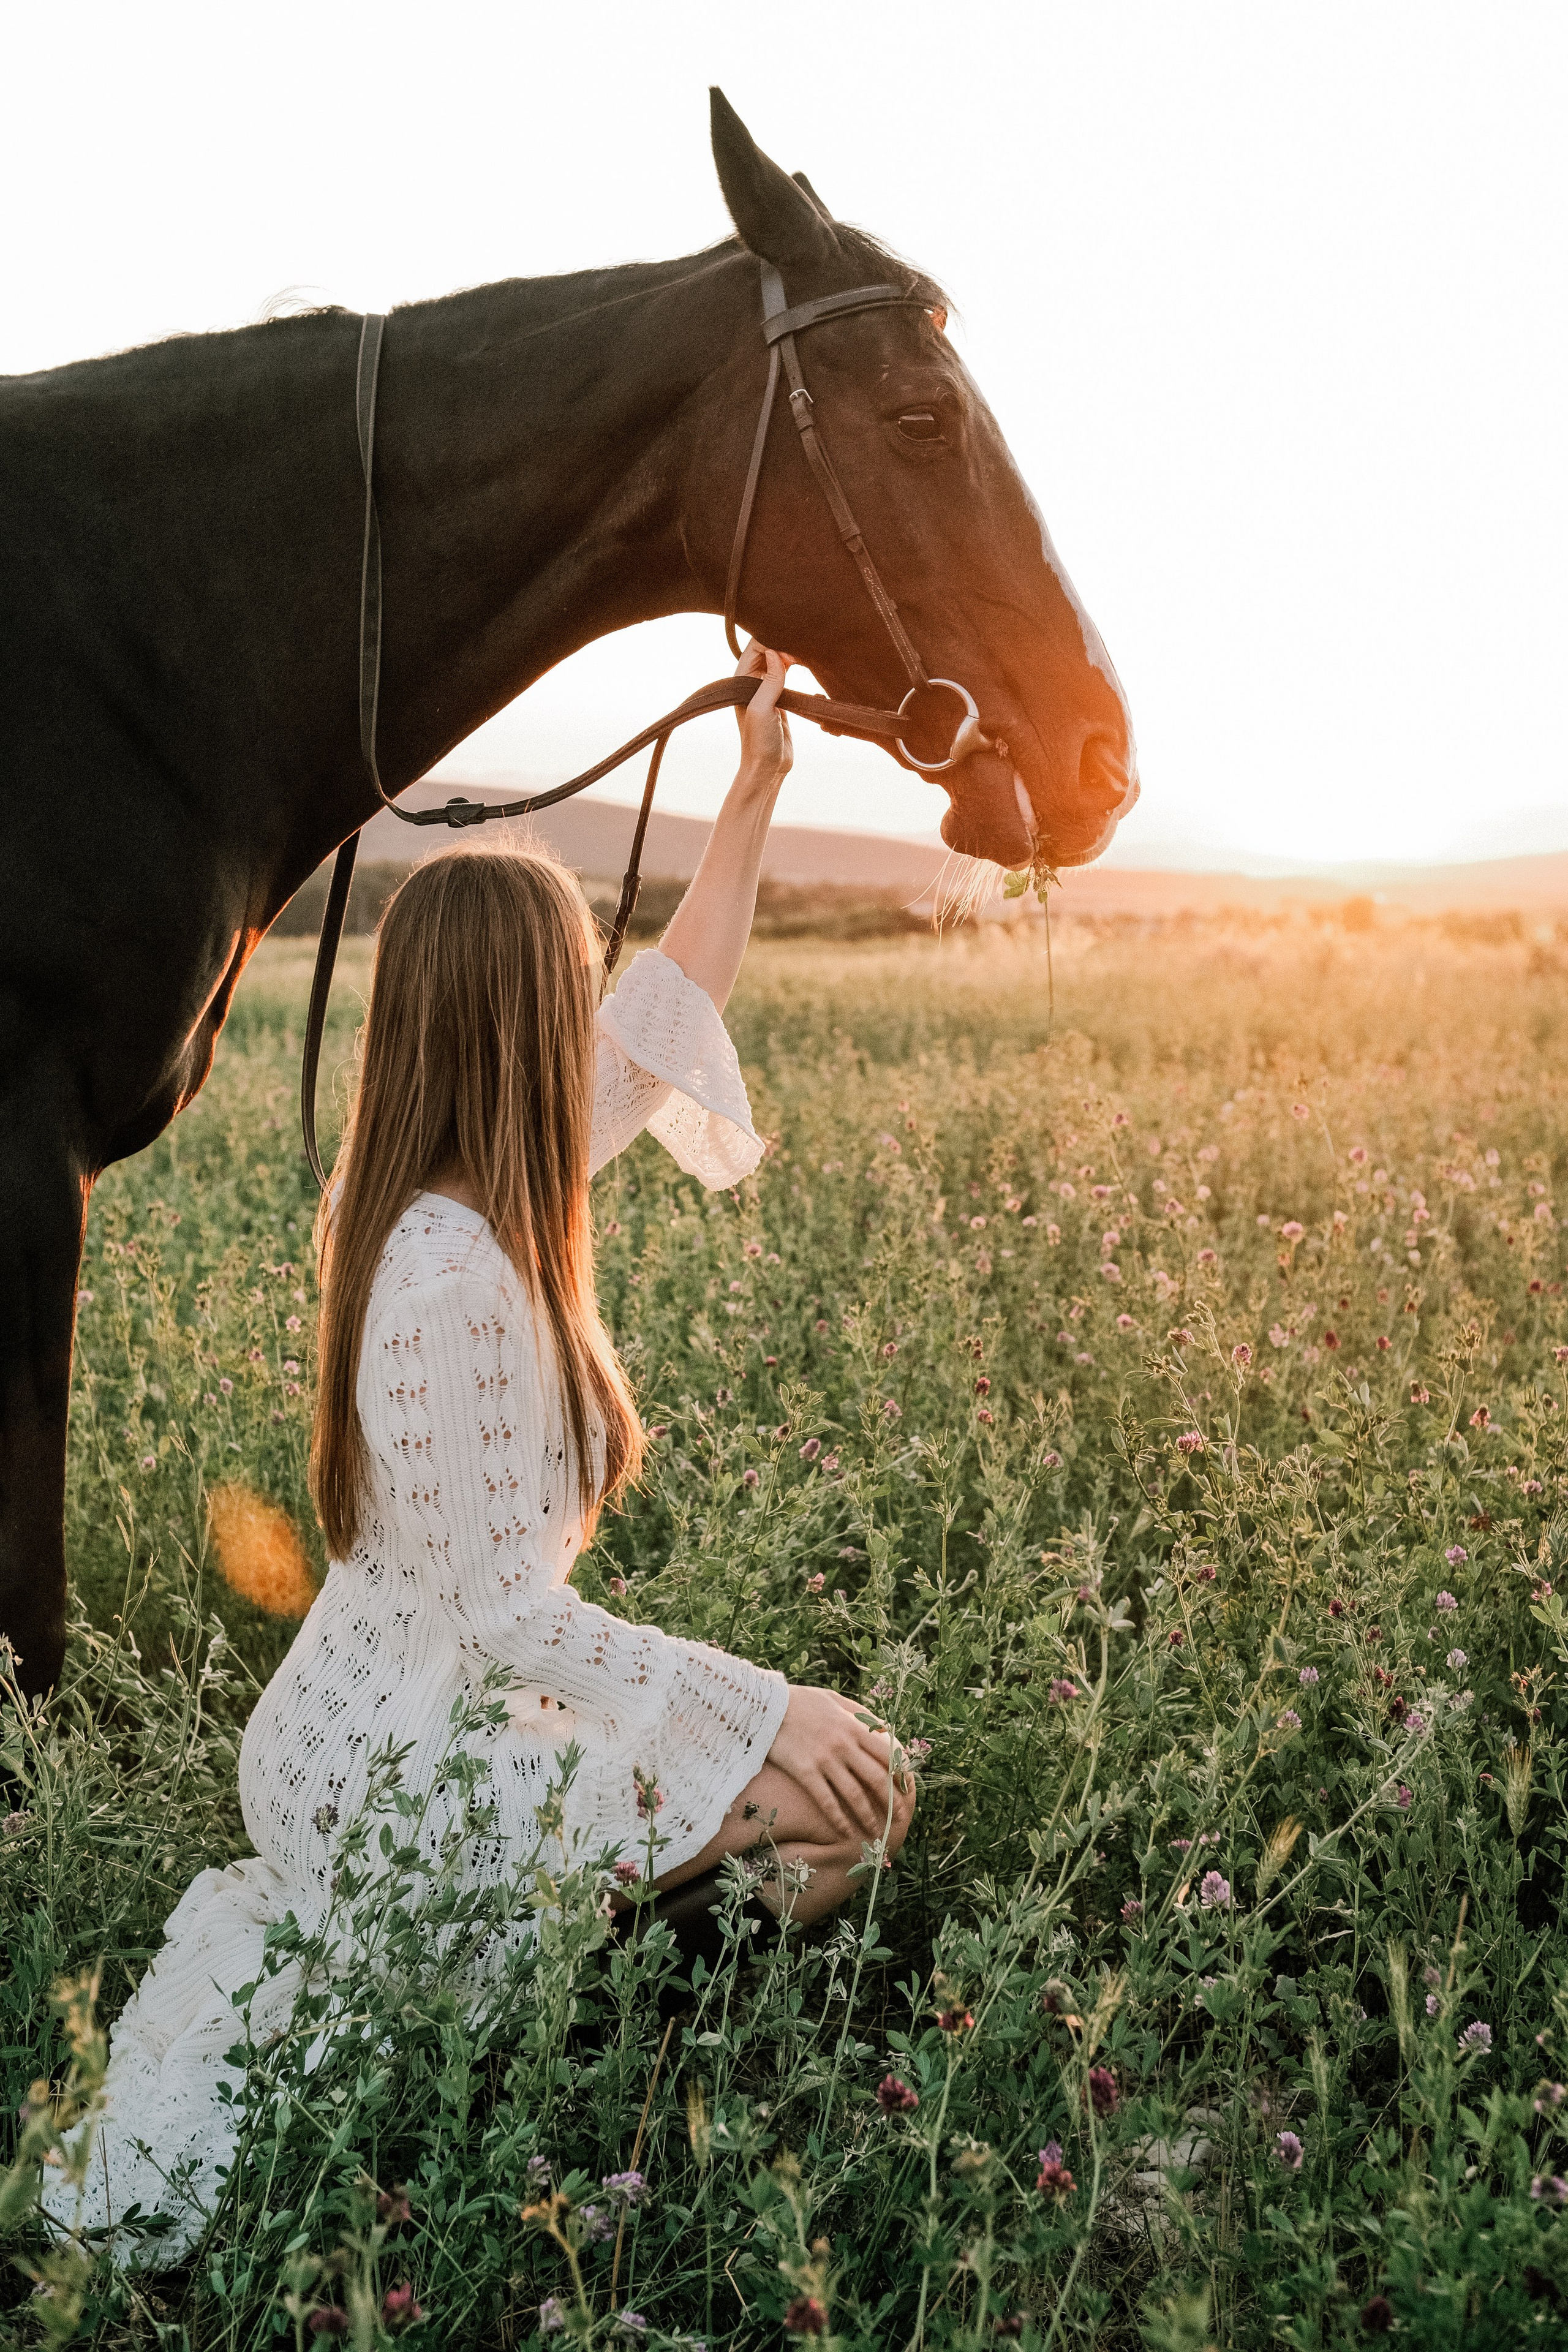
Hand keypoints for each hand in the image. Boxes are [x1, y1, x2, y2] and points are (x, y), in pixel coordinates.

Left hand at [734, 639, 794, 788]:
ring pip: (778, 661)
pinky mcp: (780, 698)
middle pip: (767, 650)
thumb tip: (774, 652)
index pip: (755, 648)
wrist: (768, 767)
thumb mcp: (762, 709)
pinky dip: (796, 668)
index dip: (772, 643)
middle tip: (802, 652)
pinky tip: (808, 666)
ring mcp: (767, 689)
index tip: (790, 652)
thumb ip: (769, 680)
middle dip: (783, 645)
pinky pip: (787, 676)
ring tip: (807, 656)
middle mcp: (752, 682)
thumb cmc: (759, 741)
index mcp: (742, 681)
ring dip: (791, 655)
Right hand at [766, 1684, 900, 1844]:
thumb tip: (883, 1729)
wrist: (765, 1705)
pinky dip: (838, 1819)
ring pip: (854, 1794)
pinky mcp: (805, 1772)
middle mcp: (844, 1744)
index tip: (907, 1789)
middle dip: (893, 1801)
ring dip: (868, 1816)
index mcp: (854, 1726)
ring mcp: (824, 1759)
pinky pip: (826, 1801)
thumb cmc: (800, 1700)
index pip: (888, 1754)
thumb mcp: (834, 1698)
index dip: (901, 1774)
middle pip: (876, 1778)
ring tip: (876, 1833)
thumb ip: (859, 1713)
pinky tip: (845, 1832)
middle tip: (901, 1818)